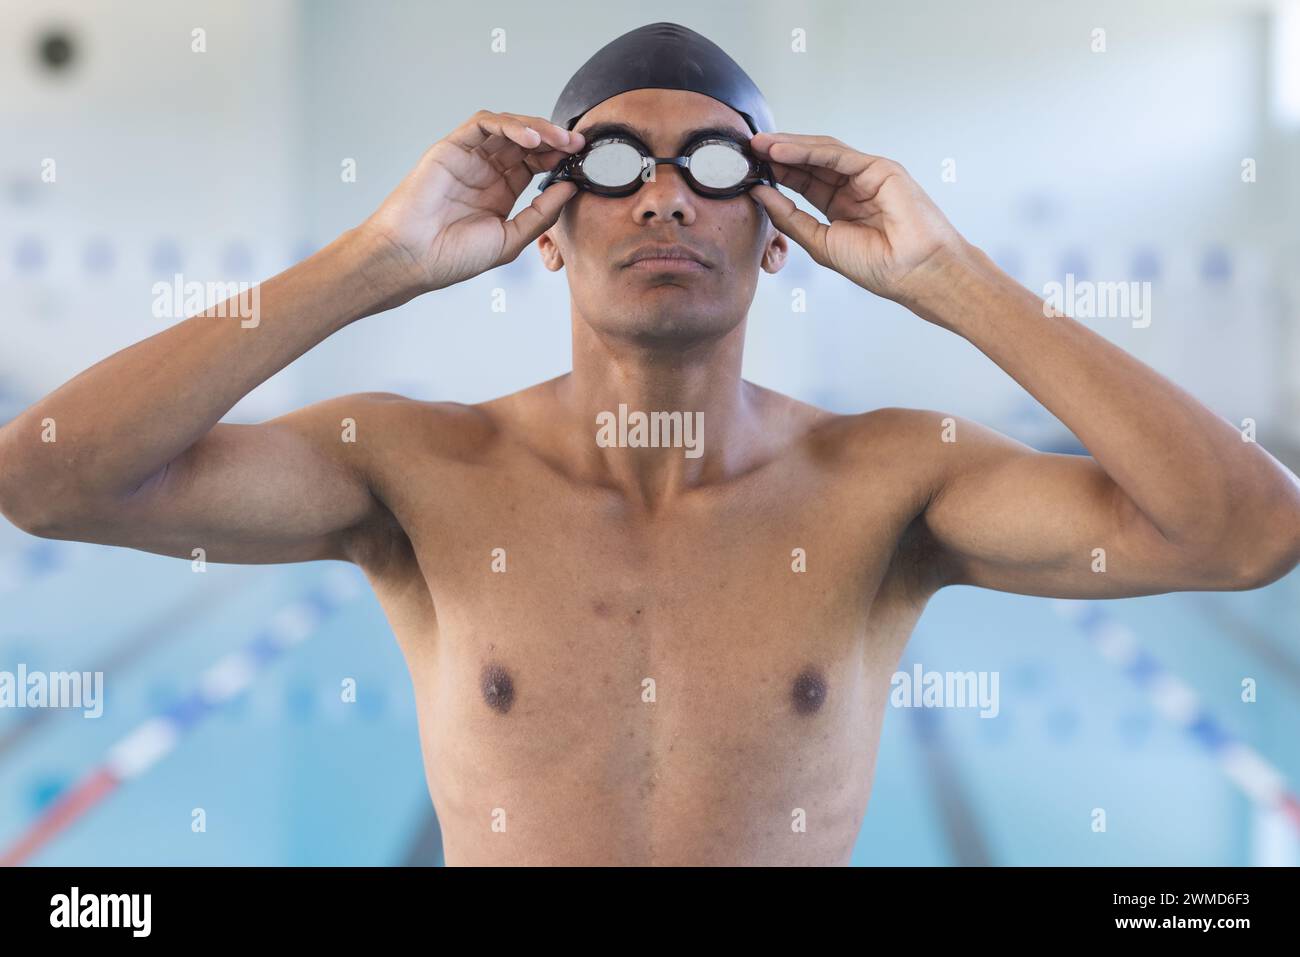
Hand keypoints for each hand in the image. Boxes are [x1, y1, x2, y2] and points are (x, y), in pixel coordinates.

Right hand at [358, 111, 585, 297]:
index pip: (536, 163)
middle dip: (555, 139)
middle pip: (526, 142)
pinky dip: (509, 126)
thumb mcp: (510, 238)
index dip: (560, 159)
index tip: (583, 162)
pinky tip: (530, 138)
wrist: (413, 258)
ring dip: (537, 128)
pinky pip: (483, 124)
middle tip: (578, 144)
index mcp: (500, 191)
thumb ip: (541, 213)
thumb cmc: (453, 256)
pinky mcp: (452, 147)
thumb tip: (570, 188)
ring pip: (508, 127)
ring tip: (560, 139)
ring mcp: (469, 157)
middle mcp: (486, 170)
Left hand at [747, 133, 968, 305]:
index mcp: (840, 207)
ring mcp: (867, 176)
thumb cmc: (880, 267)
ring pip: (821, 154)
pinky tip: (782, 152)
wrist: (916, 273)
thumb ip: (789, 218)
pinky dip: (808, 152)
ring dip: (788, 148)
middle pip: (809, 163)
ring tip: (760, 146)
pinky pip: (837, 156)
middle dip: (777, 154)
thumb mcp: (820, 243)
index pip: (802, 182)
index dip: (775, 173)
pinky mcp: (879, 168)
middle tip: (747, 149)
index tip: (747, 168)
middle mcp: (853, 188)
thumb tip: (760, 194)